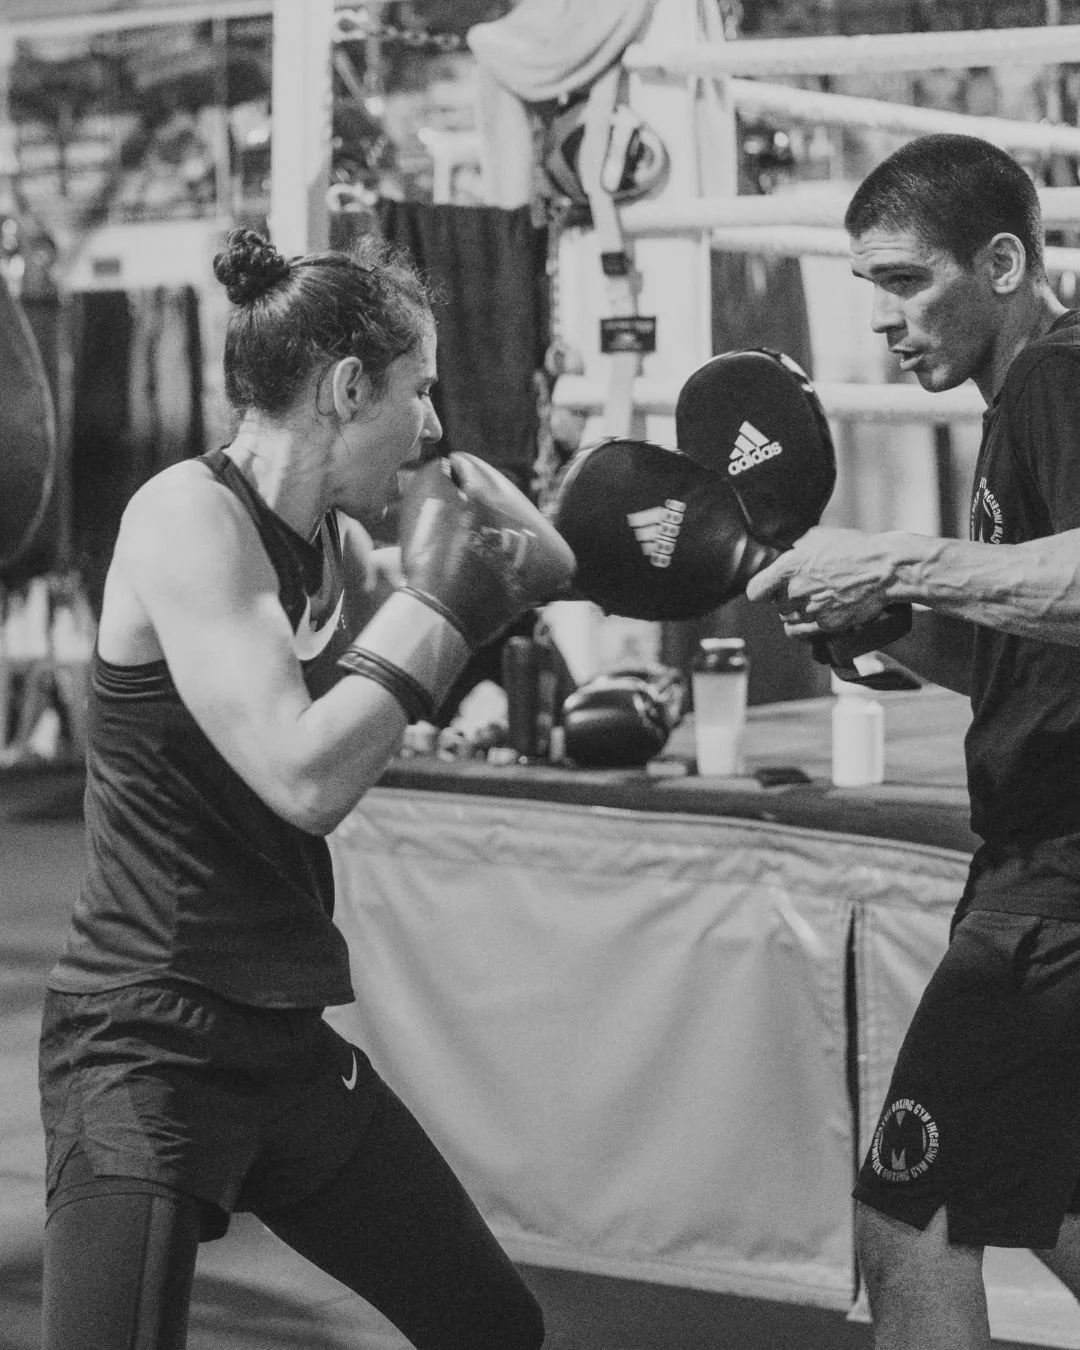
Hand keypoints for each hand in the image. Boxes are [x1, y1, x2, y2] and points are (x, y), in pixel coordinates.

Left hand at [745, 526, 897, 637]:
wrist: (884, 570)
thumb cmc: (856, 549)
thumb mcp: (820, 536)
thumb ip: (798, 548)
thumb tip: (791, 552)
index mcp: (789, 567)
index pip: (756, 591)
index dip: (763, 590)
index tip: (769, 589)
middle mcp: (796, 592)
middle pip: (777, 605)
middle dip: (787, 598)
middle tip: (805, 590)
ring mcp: (811, 611)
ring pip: (788, 620)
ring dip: (797, 614)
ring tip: (813, 602)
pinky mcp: (826, 625)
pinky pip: (803, 633)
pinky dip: (806, 627)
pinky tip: (814, 617)